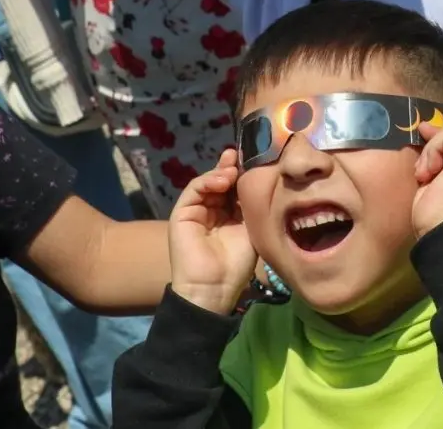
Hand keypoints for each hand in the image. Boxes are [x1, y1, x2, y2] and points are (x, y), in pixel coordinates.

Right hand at [169, 148, 258, 314]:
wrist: (214, 287)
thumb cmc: (236, 263)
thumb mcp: (251, 227)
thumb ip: (252, 204)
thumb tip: (260, 178)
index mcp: (230, 215)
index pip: (237, 187)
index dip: (246, 173)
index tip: (258, 159)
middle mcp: (213, 210)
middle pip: (223, 180)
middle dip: (234, 166)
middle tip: (245, 156)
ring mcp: (196, 211)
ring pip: (208, 182)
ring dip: (222, 172)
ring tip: (235, 170)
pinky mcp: (181, 213)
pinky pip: (194, 190)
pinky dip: (207, 181)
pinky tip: (223, 180)